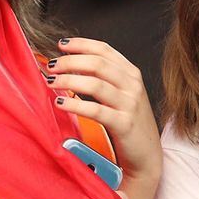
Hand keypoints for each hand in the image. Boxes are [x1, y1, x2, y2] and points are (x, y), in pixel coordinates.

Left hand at [49, 38, 159, 198]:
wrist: (147, 154)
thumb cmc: (129, 123)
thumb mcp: (123, 94)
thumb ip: (105, 78)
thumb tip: (72, 64)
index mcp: (132, 74)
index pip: (104, 50)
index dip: (80, 44)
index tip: (61, 45)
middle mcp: (133, 85)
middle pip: (97, 64)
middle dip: (69, 62)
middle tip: (51, 67)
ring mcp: (130, 104)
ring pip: (95, 84)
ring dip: (68, 81)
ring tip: (52, 83)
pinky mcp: (124, 124)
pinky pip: (95, 111)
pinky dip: (75, 105)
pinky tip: (61, 104)